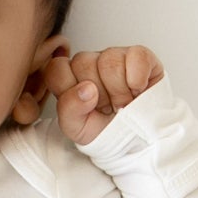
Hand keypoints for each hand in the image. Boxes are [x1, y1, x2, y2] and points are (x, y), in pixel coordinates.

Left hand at [35, 45, 165, 146]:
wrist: (137, 141)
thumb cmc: (105, 131)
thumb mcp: (77, 128)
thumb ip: (68, 109)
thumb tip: (86, 89)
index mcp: (71, 77)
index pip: (57, 68)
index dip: (69, 89)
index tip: (83, 106)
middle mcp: (91, 63)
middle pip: (82, 63)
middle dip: (97, 94)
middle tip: (106, 108)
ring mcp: (116, 56)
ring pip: (109, 61)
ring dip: (119, 92)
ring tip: (123, 103)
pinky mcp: (141, 57)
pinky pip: (136, 57)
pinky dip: (137, 79)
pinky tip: (137, 91)